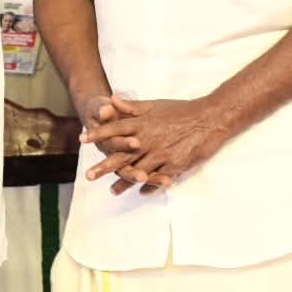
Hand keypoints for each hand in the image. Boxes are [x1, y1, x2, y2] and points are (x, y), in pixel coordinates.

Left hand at [82, 96, 229, 193]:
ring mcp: (162, 154)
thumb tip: (111, 99)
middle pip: (122, 155)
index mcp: (142, 124)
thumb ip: (132, 106)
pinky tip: (141, 192)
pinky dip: (150, 186)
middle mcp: (149, 140)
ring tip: (112, 191)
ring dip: (125, 181)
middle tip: (88, 176)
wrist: (210, 119)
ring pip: (139, 170)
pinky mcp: (176, 165)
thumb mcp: (154, 105)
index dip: (98, 134)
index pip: (115, 128)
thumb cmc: (181, 110)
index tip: (82, 139)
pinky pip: (159, 178)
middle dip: (104, 166)